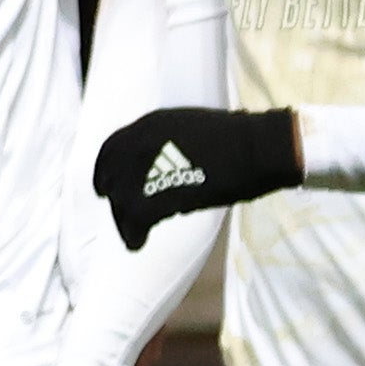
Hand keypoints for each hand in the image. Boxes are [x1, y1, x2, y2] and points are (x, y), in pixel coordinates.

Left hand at [93, 105, 301, 247]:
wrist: (259, 147)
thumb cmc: (236, 138)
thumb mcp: (189, 128)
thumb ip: (165, 143)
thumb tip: (154, 162)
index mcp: (150, 123)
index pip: (111, 149)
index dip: (106, 171)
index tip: (105, 187)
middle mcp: (142, 142)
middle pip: (112, 176)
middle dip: (114, 197)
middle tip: (121, 215)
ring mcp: (149, 166)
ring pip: (121, 199)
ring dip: (123, 218)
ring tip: (133, 232)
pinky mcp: (162, 191)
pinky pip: (135, 218)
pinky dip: (133, 233)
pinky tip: (138, 242)